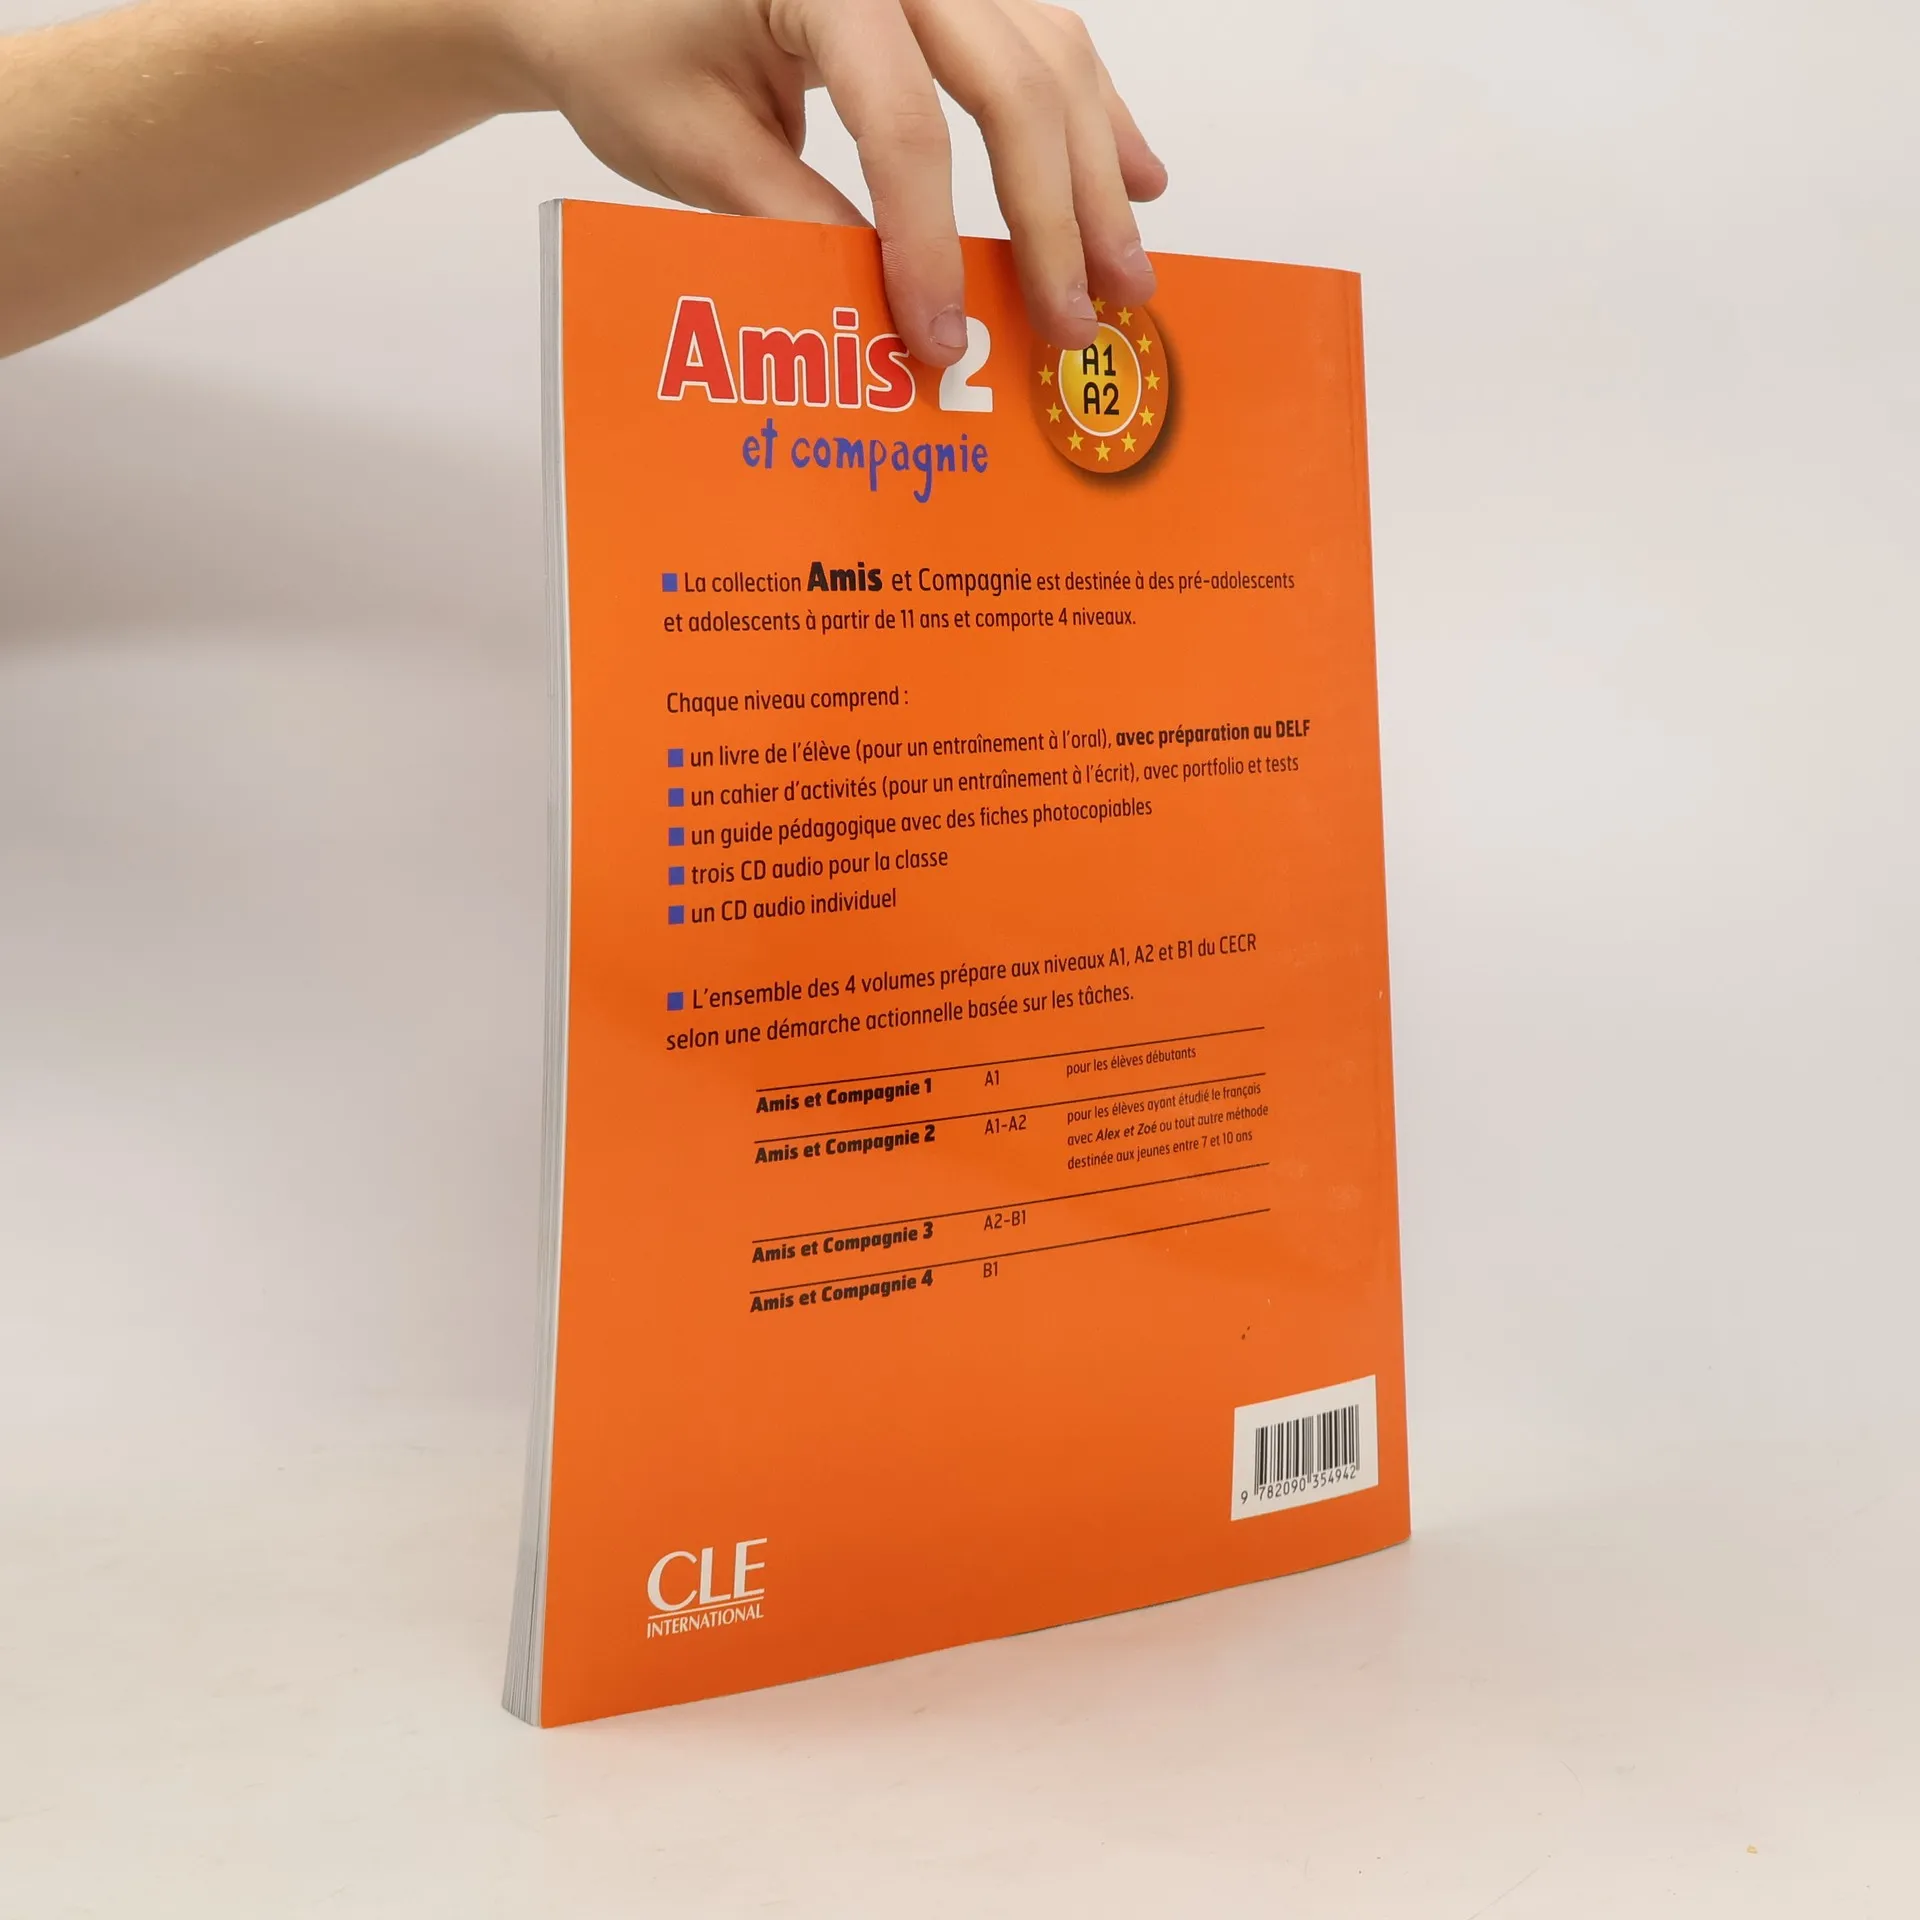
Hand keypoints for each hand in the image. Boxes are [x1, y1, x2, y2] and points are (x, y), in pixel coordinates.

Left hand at [486, 0, 1167, 362]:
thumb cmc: (632, 50)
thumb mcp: (694, 150)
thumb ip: (793, 226)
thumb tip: (887, 321)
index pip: (901, 122)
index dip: (931, 242)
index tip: (941, 340)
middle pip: (1010, 83)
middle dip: (1052, 219)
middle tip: (1074, 325)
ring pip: (1050, 58)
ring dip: (1095, 175)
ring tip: (1123, 279)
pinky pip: (1044, 42)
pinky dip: (1094, 118)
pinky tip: (1137, 179)